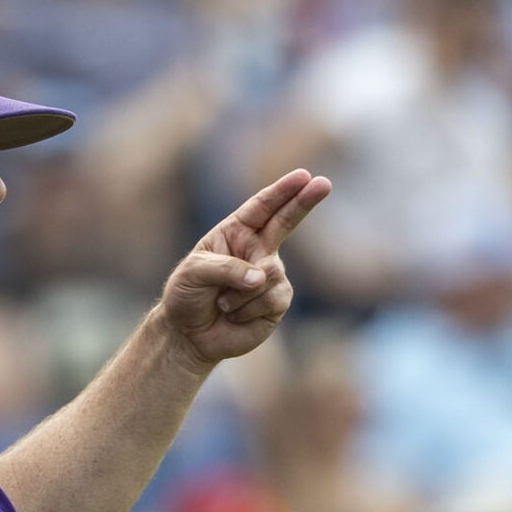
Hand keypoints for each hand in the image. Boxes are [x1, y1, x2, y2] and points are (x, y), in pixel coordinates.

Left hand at [156, 169, 329, 372]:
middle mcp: (257, 250)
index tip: (302, 176)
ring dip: (240, 293)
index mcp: (235, 233)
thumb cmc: (186, 296)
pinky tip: (234, 316)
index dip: (281, 191)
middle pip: (287, 221)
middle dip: (304, 202)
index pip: (261, 208)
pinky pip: (272, 299)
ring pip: (271, 274)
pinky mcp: (277, 302)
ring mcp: (270, 275)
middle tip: (324, 183)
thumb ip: (225, 269)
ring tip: (222, 304)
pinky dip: (247, 310)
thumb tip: (261, 277)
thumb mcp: (193, 273)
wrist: (189, 335)